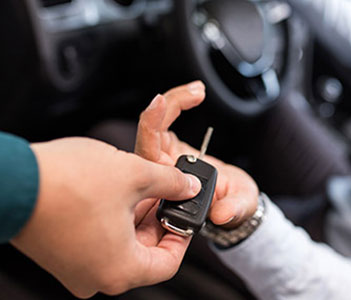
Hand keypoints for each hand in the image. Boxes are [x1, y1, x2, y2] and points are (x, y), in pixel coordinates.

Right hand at [10, 137, 201, 297]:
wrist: (10, 179)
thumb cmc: (66, 183)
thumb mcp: (134, 174)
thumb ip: (170, 183)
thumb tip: (188, 187)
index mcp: (120, 270)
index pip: (168, 263)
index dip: (182, 235)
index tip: (185, 214)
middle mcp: (97, 278)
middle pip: (144, 253)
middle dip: (157, 220)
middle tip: (164, 193)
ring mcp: (75, 269)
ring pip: (121, 246)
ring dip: (135, 217)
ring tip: (139, 186)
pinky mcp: (60, 255)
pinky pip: (98, 243)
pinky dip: (112, 221)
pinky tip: (115, 193)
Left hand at [136, 81, 258, 228]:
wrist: (232, 201)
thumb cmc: (231, 206)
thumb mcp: (238, 208)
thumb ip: (232, 210)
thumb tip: (221, 213)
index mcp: (165, 191)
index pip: (148, 158)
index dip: (151, 128)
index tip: (161, 105)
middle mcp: (159, 173)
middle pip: (148, 136)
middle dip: (164, 109)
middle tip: (193, 93)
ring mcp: (163, 158)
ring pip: (155, 125)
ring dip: (173, 101)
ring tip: (199, 90)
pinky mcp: (170, 146)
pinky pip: (165, 121)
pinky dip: (178, 103)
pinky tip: (197, 93)